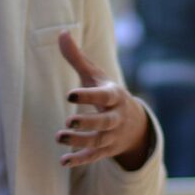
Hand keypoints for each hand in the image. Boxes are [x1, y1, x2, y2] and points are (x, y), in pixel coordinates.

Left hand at [57, 31, 151, 169]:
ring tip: (59, 137)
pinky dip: (80, 160)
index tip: (70, 95)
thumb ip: (77, 58)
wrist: (136, 124)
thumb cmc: (108, 94)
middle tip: (68, 121)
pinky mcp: (106, 150)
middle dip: (87, 123)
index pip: (103, 96)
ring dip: (79, 141)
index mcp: (114, 96)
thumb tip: (61, 32)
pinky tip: (64, 161)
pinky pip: (94, 157)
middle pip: (104, 122)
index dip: (88, 96)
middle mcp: (115, 117)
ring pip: (97, 141)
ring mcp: (112, 136)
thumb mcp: (96, 76)